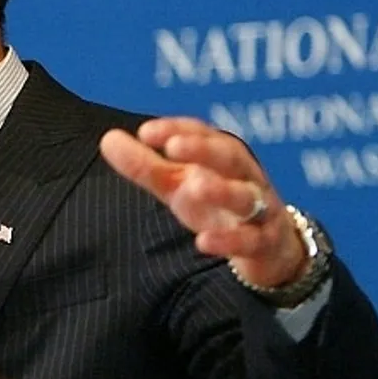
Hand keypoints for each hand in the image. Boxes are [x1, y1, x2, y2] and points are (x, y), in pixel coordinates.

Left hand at [99, 118, 306, 288]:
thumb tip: (107, 138)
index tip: (146, 132)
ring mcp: (260, 210)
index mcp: (221, 158)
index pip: (202, 134)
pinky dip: (229, 241)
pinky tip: (203, 242)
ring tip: (194, 186)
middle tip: (174, 147)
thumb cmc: (215, 205)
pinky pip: (251, 240)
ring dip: (223, 191)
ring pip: (247, 197)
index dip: (177, 130)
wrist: (269, 248)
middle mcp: (244, 177)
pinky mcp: (265, 243)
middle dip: (204, 149)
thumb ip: (145, 165)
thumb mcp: (177, 185)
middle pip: (230, 156)